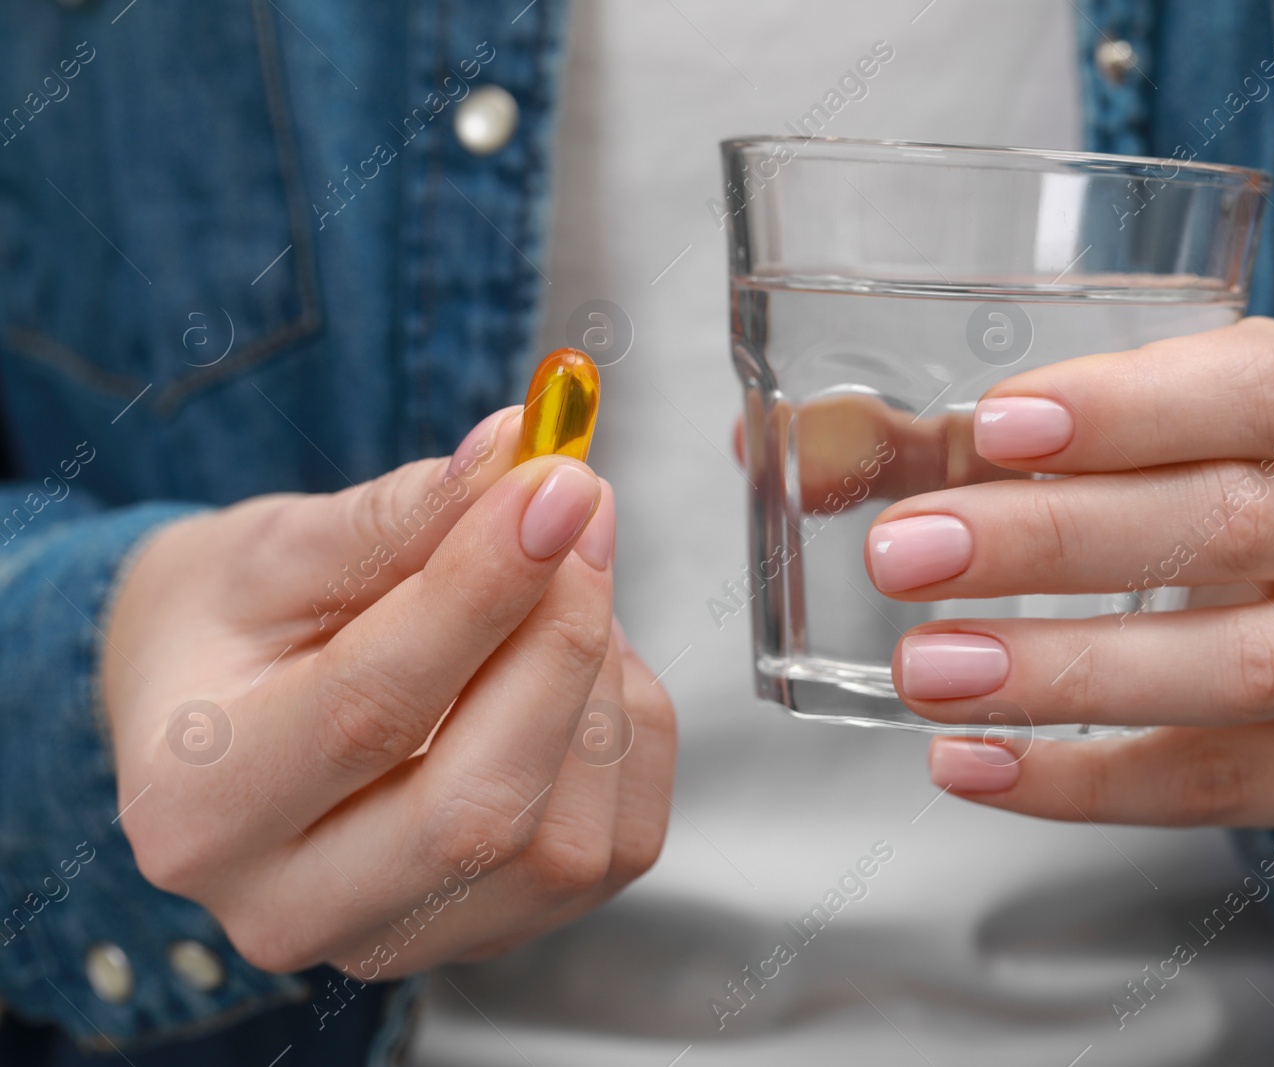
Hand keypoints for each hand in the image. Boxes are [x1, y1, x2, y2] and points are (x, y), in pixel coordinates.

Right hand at [104, 407, 675, 975]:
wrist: (219, 715)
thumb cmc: (232, 625)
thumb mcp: (275, 549)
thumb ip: (397, 516)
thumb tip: (518, 456)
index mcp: (201, 807)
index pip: (372, 708)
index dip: (485, 589)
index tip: (554, 482)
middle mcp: (292, 908)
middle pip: (480, 808)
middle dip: (560, 643)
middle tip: (578, 511)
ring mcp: (405, 941)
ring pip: (567, 842)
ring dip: (601, 679)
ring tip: (561, 580)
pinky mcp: (501, 934)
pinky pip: (620, 844)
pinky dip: (630, 730)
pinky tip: (575, 661)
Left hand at [867, 317, 1273, 827]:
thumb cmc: (1240, 486)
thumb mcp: (1159, 428)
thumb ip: (982, 437)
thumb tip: (801, 447)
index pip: (1253, 389)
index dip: (1127, 409)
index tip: (994, 426)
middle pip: (1223, 527)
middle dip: (1050, 544)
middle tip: (904, 556)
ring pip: (1229, 669)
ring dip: (1061, 674)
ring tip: (926, 673)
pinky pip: (1218, 785)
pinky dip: (1084, 782)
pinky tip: (974, 762)